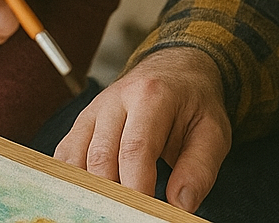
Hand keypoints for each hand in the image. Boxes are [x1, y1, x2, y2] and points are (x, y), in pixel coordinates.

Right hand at [54, 46, 231, 213]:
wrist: (175, 70)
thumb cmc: (193, 103)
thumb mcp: (213, 131)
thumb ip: (199, 168)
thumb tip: (181, 204)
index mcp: (152, 96)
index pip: (135, 149)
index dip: (137, 188)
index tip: (147, 214)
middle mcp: (115, 100)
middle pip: (101, 159)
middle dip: (114, 195)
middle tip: (130, 216)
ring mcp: (93, 111)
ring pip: (77, 160)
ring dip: (92, 191)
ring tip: (113, 209)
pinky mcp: (81, 124)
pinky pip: (65, 158)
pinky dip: (74, 181)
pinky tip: (92, 195)